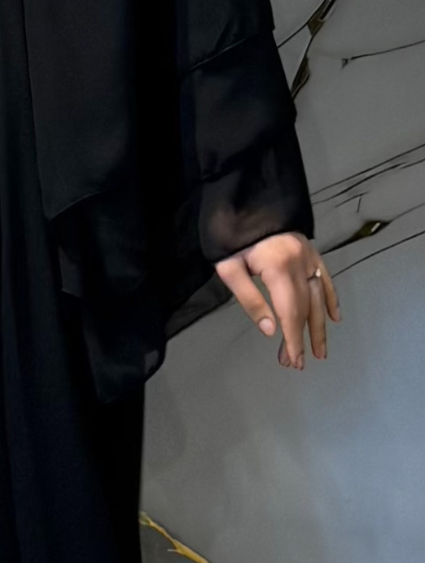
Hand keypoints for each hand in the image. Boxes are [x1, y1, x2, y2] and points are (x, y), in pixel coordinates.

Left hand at [214, 233, 340, 368]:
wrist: (245, 200)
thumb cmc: (231, 235)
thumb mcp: (229, 268)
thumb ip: (249, 300)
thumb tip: (269, 330)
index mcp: (278, 268)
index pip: (290, 312)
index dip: (293, 339)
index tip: (294, 360)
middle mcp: (299, 263)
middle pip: (305, 309)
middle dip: (302, 338)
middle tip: (299, 363)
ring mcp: (308, 256)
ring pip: (319, 297)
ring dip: (319, 326)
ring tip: (320, 350)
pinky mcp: (311, 251)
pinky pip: (325, 279)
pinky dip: (331, 299)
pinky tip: (334, 317)